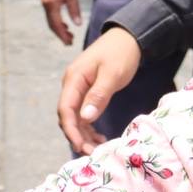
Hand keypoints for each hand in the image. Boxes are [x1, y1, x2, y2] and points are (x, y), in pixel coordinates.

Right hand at [40, 0, 80, 45]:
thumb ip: (74, 9)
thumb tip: (77, 24)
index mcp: (51, 3)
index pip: (56, 23)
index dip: (62, 34)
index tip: (69, 42)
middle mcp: (46, 5)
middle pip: (52, 25)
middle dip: (60, 35)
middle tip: (70, 43)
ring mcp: (45, 3)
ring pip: (51, 21)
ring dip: (59, 30)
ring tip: (69, 36)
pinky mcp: (47, 2)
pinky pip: (51, 16)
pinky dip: (57, 23)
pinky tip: (65, 25)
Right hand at [57, 28, 140, 153]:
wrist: (127, 37)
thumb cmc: (120, 53)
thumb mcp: (112, 74)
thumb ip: (99, 95)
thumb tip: (86, 118)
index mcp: (74, 79)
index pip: (65, 109)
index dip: (71, 130)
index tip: (81, 147)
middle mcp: (72, 84)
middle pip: (68, 116)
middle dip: (78, 136)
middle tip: (93, 153)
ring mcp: (79, 88)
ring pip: (75, 117)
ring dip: (84, 134)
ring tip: (98, 148)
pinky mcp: (87, 91)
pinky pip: (83, 113)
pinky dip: (89, 127)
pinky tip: (99, 137)